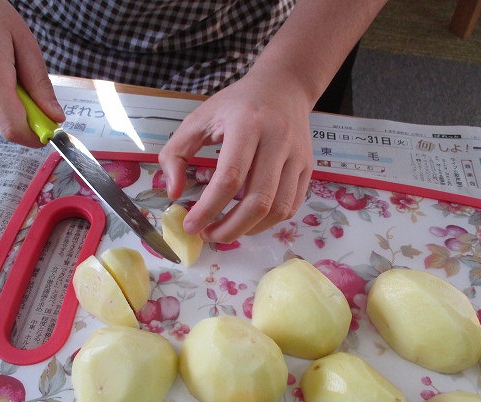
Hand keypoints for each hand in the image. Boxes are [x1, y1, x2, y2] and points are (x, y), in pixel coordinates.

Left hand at [158, 72, 312, 242]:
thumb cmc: (236, 104)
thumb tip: (174, 193)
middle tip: (208, 235)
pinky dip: (268, 222)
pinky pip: (291, 207)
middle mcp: (277, 140)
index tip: (191, 225)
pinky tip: (248, 220)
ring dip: (249, 229)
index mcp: (247, 124)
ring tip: (225, 230)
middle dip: (229, 228)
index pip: (230, 177)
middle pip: (258, 200)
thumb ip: (175, 153)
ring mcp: (296, 156)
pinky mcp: (307, 168)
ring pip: (278, 209)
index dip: (209, 208)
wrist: (284, 86)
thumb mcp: (198, 119)